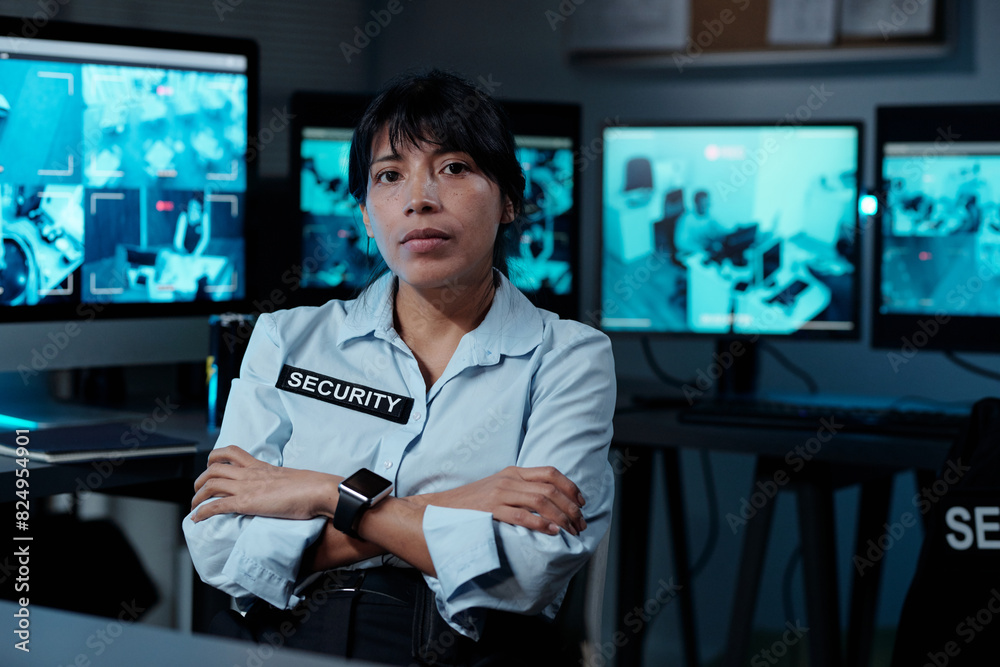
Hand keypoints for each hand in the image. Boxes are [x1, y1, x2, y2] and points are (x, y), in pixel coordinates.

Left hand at [190, 445, 341, 521]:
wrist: (316, 490)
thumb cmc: (311, 487)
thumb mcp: (290, 478)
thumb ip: (280, 482)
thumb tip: (282, 491)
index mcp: (260, 466)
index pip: (231, 452)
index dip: (215, 457)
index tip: (211, 466)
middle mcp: (250, 473)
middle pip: (214, 468)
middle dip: (201, 479)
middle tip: (198, 490)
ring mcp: (247, 487)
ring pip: (211, 484)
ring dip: (197, 496)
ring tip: (194, 505)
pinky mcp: (246, 503)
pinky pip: (216, 505)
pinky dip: (202, 511)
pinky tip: (196, 518)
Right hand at [413, 466, 586, 535]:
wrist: (436, 509)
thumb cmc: (469, 504)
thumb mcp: (497, 489)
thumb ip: (519, 491)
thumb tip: (548, 503)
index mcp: (512, 472)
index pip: (550, 472)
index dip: (570, 487)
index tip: (582, 502)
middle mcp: (508, 480)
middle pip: (550, 488)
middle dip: (571, 507)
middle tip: (581, 524)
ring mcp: (499, 494)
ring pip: (540, 500)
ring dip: (561, 517)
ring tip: (571, 531)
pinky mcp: (489, 510)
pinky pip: (521, 515)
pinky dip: (540, 523)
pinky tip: (552, 532)